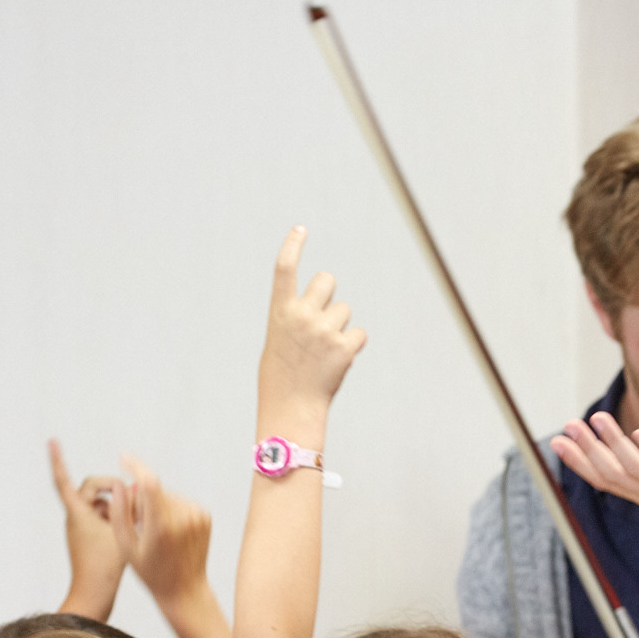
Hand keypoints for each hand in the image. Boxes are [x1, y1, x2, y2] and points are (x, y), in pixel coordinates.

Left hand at [49, 440, 125, 601]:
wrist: (94, 595)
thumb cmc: (103, 566)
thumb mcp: (121, 532)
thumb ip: (128, 507)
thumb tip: (134, 488)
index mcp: (77, 512)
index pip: (63, 480)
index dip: (58, 459)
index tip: (52, 441)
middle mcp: (76, 517)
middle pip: (91, 488)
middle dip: (111, 486)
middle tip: (132, 494)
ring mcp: (81, 528)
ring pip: (101, 504)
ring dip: (118, 504)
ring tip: (136, 518)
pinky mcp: (89, 538)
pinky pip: (103, 518)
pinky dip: (118, 517)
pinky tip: (134, 527)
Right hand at [112, 455, 213, 601]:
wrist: (185, 590)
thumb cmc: (150, 572)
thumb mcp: (126, 547)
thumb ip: (119, 514)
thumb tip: (119, 484)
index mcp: (161, 526)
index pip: (149, 483)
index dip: (135, 466)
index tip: (123, 458)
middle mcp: (183, 517)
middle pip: (155, 490)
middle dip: (142, 498)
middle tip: (137, 523)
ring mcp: (197, 515)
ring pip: (167, 495)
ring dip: (156, 505)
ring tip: (155, 532)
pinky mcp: (204, 515)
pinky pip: (180, 501)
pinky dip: (170, 509)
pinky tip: (169, 532)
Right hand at [258, 227, 367, 408]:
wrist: (291, 408)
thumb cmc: (282, 377)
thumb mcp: (279, 340)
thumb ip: (296, 317)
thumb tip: (325, 307)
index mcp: (280, 312)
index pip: (284, 269)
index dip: (293, 246)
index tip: (301, 229)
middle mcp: (301, 315)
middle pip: (327, 280)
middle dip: (328, 294)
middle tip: (320, 320)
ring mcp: (324, 330)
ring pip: (344, 310)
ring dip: (340, 326)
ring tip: (324, 352)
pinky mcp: (344, 346)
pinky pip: (359, 334)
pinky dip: (352, 346)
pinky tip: (337, 362)